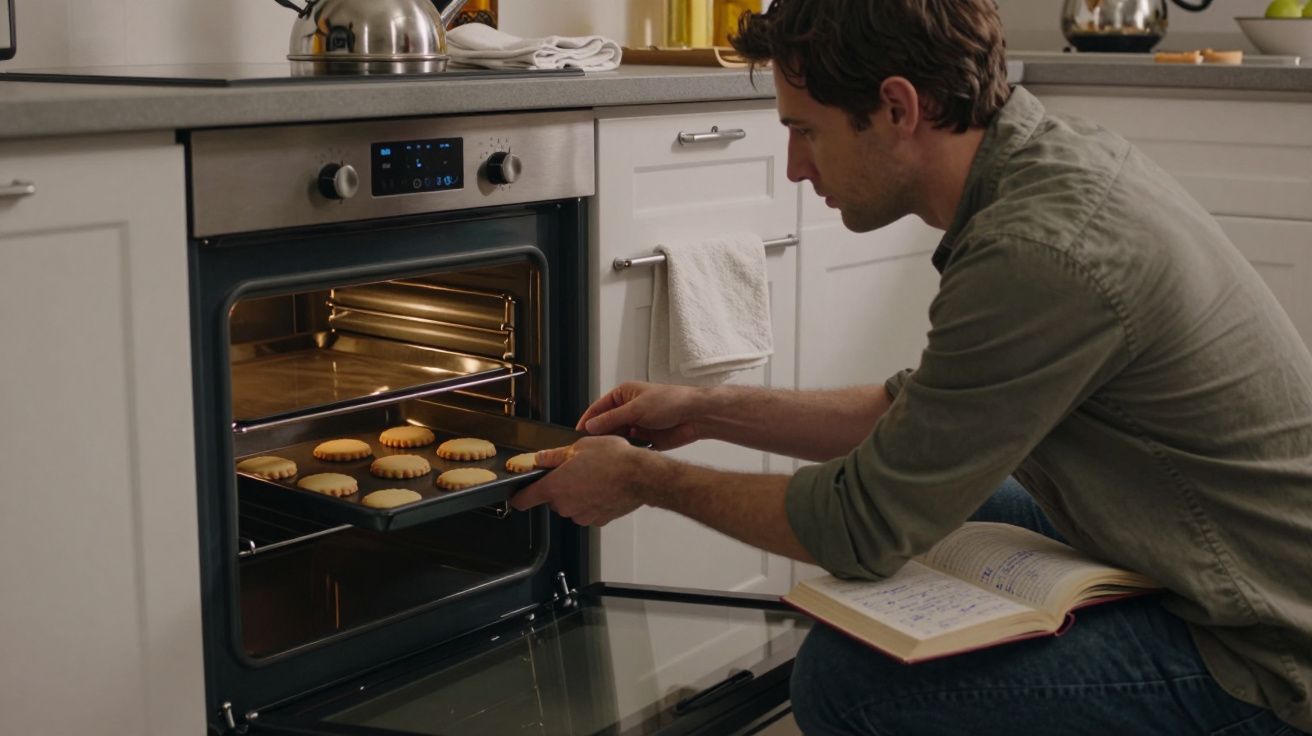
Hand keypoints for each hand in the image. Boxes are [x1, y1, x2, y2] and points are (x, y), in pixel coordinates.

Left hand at [509, 435, 656, 525]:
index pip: (523, 500)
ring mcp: (582, 515)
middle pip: (551, 498)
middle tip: (574, 469)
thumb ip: (555, 456)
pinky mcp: (598, 520)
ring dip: (576, 493)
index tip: (518, 494)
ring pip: (571, 504)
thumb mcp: (579, 447)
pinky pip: (587, 510)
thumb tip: (541, 458)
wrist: (641, 476)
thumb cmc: (614, 460)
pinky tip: (603, 486)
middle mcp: (565, 506)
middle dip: (559, 486)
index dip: (518, 496)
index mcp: (554, 487)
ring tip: (594, 476)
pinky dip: (592, 501)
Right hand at [576, 381, 704, 450]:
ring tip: (604, 454)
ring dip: (613, 444)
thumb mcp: (636, 408)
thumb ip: (612, 419)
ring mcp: (637, 425)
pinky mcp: (646, 440)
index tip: (576, 433)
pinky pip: (630, 448)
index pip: (598, 408)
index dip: (587, 420)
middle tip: (589, 448)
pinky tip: (621, 457)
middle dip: (599, 435)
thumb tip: (590, 426)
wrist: (695, 416)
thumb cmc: (671, 402)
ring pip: (617, 438)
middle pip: (606, 425)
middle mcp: (629, 410)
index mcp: (624, 395)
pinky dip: (626, 452)